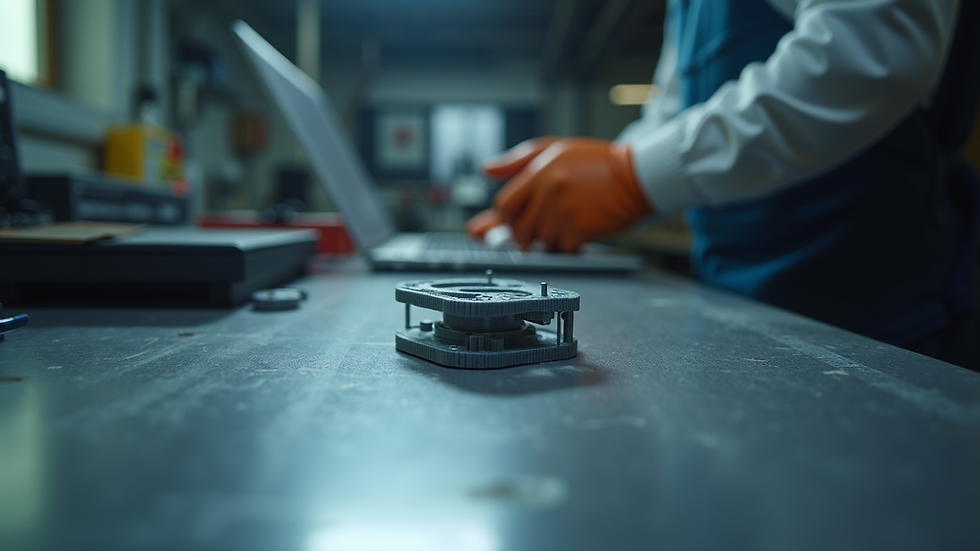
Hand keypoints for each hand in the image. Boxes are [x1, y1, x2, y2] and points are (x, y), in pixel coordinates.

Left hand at [487, 137, 653, 251]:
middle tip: (540, 232)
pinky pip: (562, 250)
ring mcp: (563, 211)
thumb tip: (485, 171)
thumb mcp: (555, 151)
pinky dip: (569, 248)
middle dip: (524, 236)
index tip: (514, 224)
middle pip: (518, 228)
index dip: (505, 220)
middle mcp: (548, 190)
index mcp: (539, 171)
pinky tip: (580, 235)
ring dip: (550, 241)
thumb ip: (517, 162)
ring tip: (568, 224)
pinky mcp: (580, 229)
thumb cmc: (598, 164)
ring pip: (540, 241)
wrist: (638, 175)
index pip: (505, 204)